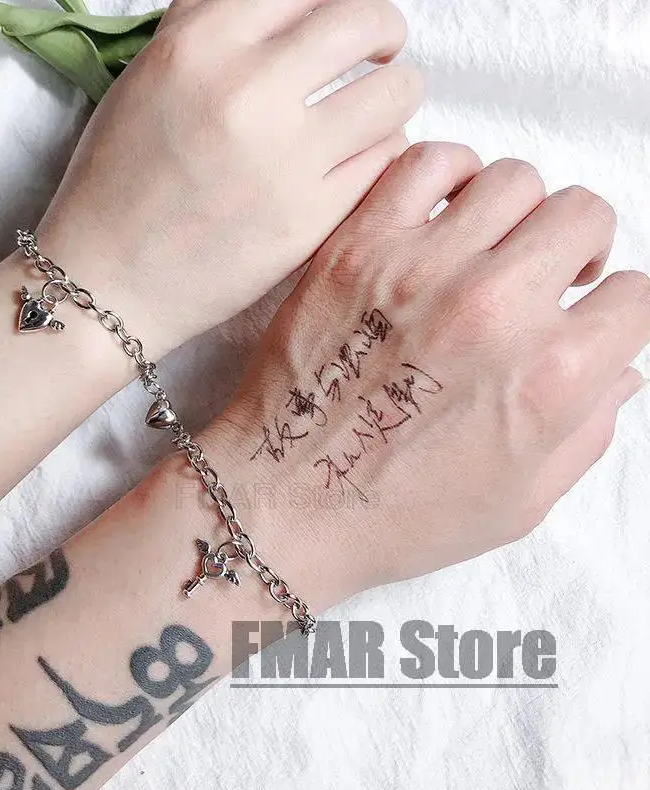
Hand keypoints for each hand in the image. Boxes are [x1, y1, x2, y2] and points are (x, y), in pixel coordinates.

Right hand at [38, 0, 421, 355]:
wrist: (110, 280)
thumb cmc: (118, 183)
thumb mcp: (149, 80)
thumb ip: (210, 28)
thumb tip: (282, 9)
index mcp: (200, 43)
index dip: (332, 3)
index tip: (342, 24)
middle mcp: (249, 89)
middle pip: (364, 23)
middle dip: (383, 32)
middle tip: (380, 54)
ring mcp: (286, 158)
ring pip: (394, 94)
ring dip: (393, 97)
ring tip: (371, 116)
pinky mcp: (310, 218)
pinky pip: (385, 161)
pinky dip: (380, 154)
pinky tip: (356, 165)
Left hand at [200, 142, 649, 609]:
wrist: (286, 501)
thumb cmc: (399, 517)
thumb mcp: (522, 499)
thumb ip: (587, 427)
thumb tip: (618, 366)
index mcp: (552, 375)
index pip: (633, 296)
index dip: (612, 310)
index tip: (584, 318)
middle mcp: (496, 308)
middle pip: (582, 215)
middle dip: (578, 248)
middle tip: (547, 277)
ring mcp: (421, 268)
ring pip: (513, 179)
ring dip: (516, 212)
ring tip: (490, 247)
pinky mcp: (357, 248)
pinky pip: (424, 160)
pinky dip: (448, 172)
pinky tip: (443, 213)